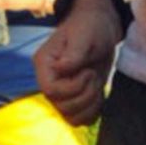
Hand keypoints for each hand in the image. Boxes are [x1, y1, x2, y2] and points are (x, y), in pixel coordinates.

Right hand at [34, 0, 118, 123]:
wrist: (100, 27)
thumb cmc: (90, 26)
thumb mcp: (84, 35)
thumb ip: (74, 54)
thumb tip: (61, 68)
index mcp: (45, 64)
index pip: (50, 90)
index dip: (72, 87)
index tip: (87, 71)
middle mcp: (49, 80)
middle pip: (61, 107)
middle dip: (85, 94)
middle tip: (93, 75)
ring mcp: (62, 92)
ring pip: (70, 116)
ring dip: (90, 104)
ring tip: (96, 82)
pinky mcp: (75, 98)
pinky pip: (80, 118)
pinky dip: (93, 111)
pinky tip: (99, 94)